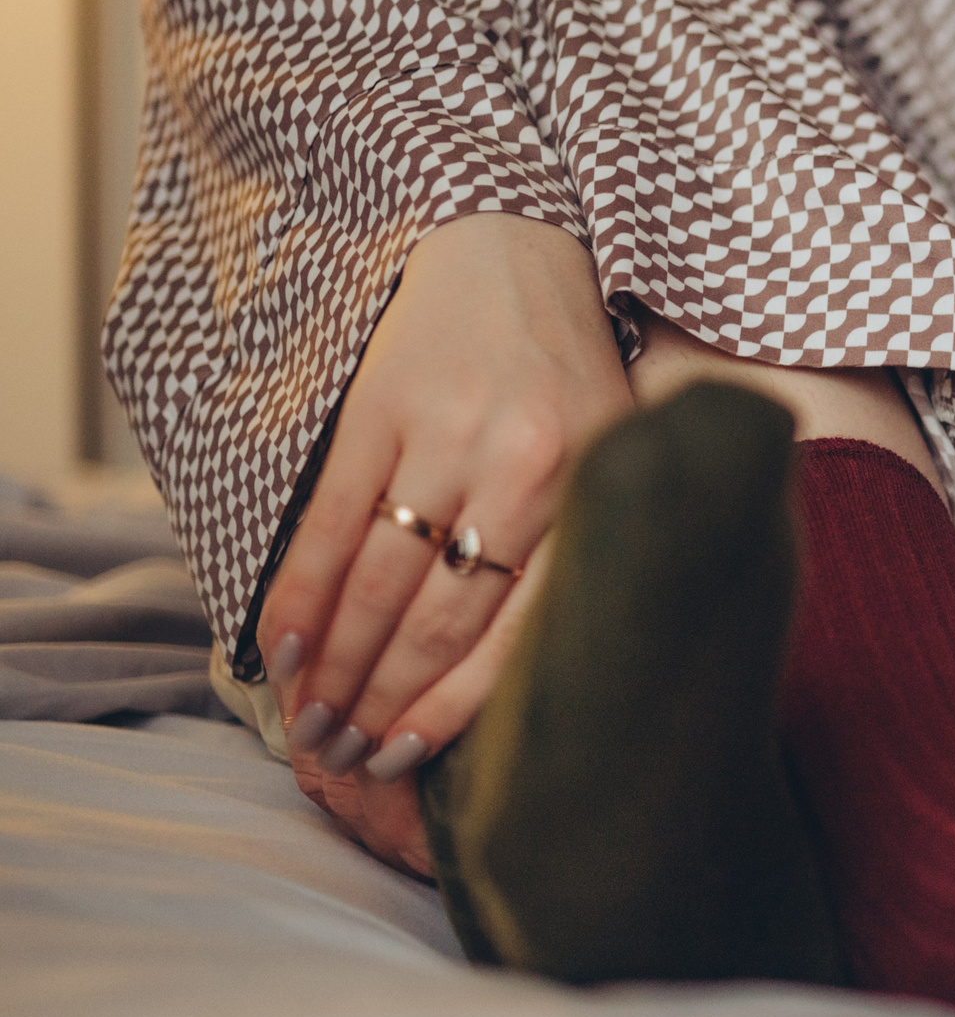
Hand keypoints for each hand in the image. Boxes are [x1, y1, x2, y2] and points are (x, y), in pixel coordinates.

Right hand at [257, 214, 629, 835]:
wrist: (517, 256)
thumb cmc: (570, 382)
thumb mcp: (608, 461)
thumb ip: (584, 552)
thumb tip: (536, 686)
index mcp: (594, 492)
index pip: (521, 630)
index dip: (454, 707)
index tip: (404, 760)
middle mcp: (526, 466)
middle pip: (437, 616)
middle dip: (381, 700)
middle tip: (343, 758)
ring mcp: (450, 435)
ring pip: (378, 579)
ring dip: (335, 664)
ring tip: (310, 722)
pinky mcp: (383, 407)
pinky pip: (331, 520)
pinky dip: (302, 592)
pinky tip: (283, 647)